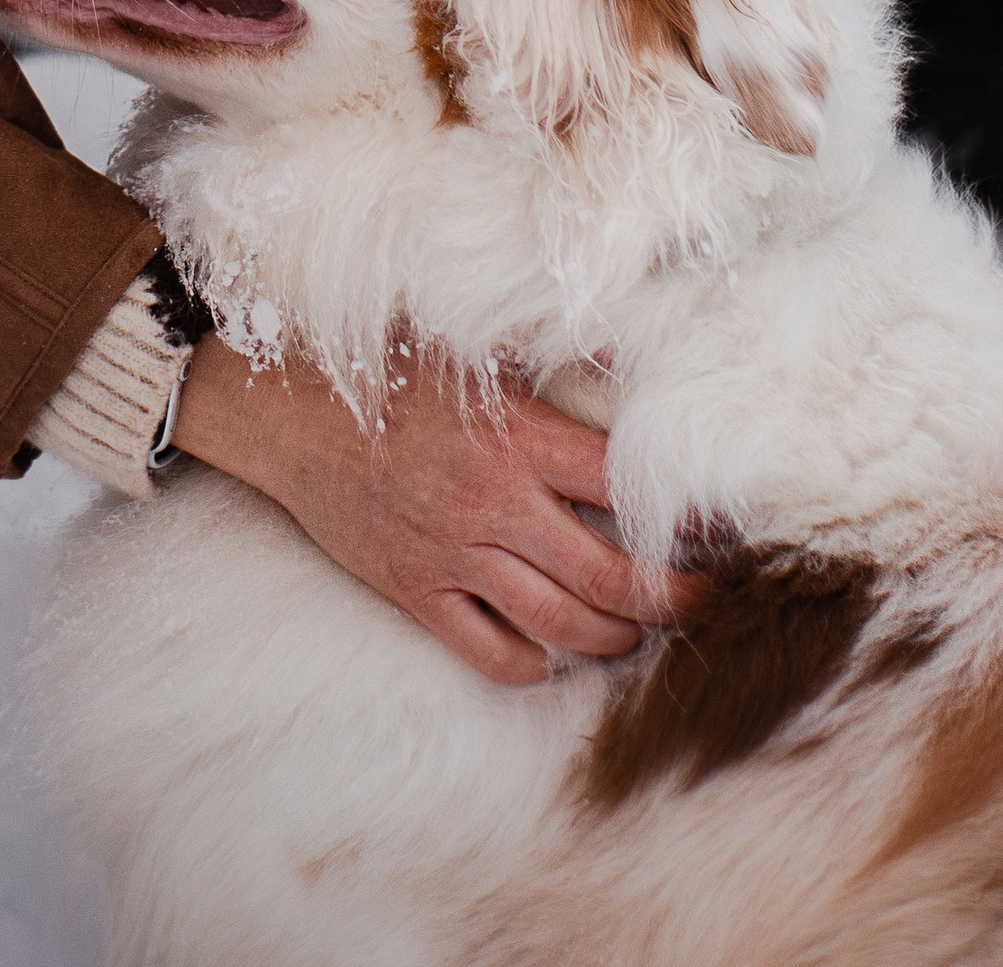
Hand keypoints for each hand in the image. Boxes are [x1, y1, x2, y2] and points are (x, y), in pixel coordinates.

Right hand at [171, 334, 697, 687]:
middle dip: (673, 598)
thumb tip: (644, 344)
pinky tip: (558, 648)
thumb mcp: (475, 338)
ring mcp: (454, 555)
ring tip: (642, 625)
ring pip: (563, 626)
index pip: (627, 488)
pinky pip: (492, 653)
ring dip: (617, 636)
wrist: (282, 405)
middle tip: (704, 597)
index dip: (684, 514)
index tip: (721, 525)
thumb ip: (562, 345)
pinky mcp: (416, 590)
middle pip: (611, 578)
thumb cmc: (385, 360)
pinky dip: (537, 664)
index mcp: (517, 434)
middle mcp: (494, 503)